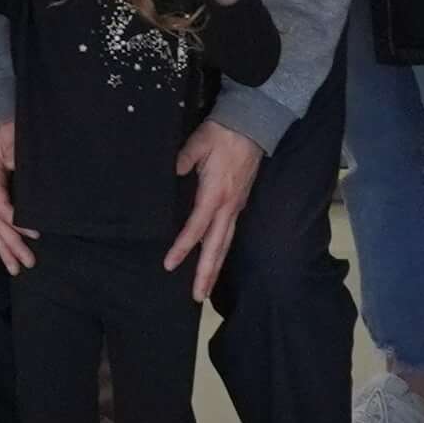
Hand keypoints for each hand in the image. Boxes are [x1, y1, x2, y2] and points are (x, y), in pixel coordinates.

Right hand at [0, 118, 30, 274]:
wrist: (2, 122)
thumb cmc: (12, 129)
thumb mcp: (16, 136)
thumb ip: (19, 156)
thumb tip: (24, 175)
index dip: (15, 221)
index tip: (34, 233)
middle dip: (11, 245)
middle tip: (28, 262)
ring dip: (5, 249)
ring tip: (17, 268)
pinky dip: (3, 241)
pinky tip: (10, 256)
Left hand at [161, 121, 263, 303]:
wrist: (253, 126)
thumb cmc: (223, 133)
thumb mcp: (198, 142)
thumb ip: (184, 160)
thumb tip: (174, 173)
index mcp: (215, 194)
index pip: (196, 228)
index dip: (183, 247)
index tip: (170, 264)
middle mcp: (228, 207)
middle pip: (216, 247)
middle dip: (206, 273)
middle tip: (196, 297)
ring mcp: (236, 207)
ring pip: (225, 244)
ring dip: (215, 268)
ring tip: (206, 288)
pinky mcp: (239, 204)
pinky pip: (229, 234)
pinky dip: (221, 251)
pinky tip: (215, 261)